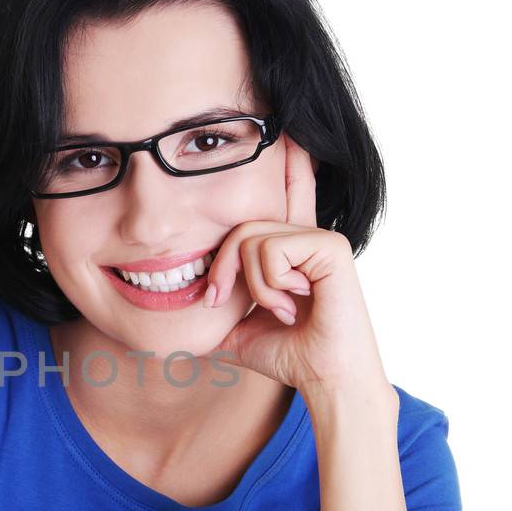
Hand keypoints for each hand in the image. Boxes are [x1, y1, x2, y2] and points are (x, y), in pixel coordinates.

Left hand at [203, 139, 388, 396]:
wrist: (323, 378)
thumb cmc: (289, 356)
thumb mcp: (238, 328)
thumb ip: (218, 310)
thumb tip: (183, 323)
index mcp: (289, 248)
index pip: (279, 194)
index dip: (281, 160)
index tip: (281, 132)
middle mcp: (305, 234)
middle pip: (239, 226)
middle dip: (223, 269)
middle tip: (229, 303)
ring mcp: (319, 237)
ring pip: (250, 239)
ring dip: (252, 286)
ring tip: (280, 310)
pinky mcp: (329, 245)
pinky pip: (270, 250)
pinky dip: (269, 284)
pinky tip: (295, 303)